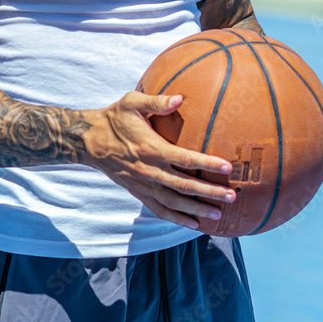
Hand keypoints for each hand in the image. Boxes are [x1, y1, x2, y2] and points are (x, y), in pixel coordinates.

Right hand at [83, 92, 234, 229]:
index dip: (207, 163)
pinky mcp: (138, 192)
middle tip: (232, 196)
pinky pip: (160, 210)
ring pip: (175, 201)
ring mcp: (144, 185)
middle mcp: (150, 170)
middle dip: (210, 192)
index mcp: (152, 148)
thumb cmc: (115, 118)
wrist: (90, 141)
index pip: (185, 158)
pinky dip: (177, 218)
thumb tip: (180, 97)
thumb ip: (156, 101)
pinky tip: (193, 224)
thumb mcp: (132, 102)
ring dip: (197, 209)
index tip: (227, 167)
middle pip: (185, 185)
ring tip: (218, 214)